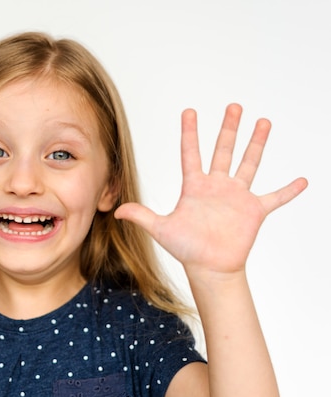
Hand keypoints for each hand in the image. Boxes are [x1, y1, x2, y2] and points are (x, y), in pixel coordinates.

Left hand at [114, 103, 306, 278]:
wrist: (209, 268)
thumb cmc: (186, 249)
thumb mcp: (161, 229)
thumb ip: (142, 216)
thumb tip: (117, 211)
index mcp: (194, 187)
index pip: (191, 153)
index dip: (190, 132)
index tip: (189, 111)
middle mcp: (216, 186)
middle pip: (223, 150)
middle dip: (228, 128)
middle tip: (233, 106)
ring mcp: (237, 196)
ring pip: (249, 163)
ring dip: (256, 143)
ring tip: (263, 122)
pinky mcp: (254, 210)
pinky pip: (275, 197)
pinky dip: (288, 190)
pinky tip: (302, 180)